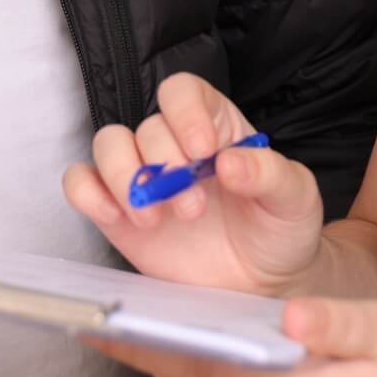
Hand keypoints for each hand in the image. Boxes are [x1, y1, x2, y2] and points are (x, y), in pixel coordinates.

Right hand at [63, 73, 323, 296]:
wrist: (262, 285)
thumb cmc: (280, 230)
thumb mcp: (294, 197)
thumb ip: (269, 173)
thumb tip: (229, 162)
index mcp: (216, 125)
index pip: (183, 91)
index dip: (186, 112)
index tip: (203, 150)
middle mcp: (174, 143)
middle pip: (147, 125)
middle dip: (165, 166)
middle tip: (193, 209)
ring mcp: (143, 176)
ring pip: (108, 144)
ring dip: (126, 177)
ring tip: (155, 218)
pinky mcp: (118, 212)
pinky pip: (82, 184)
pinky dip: (88, 194)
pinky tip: (116, 217)